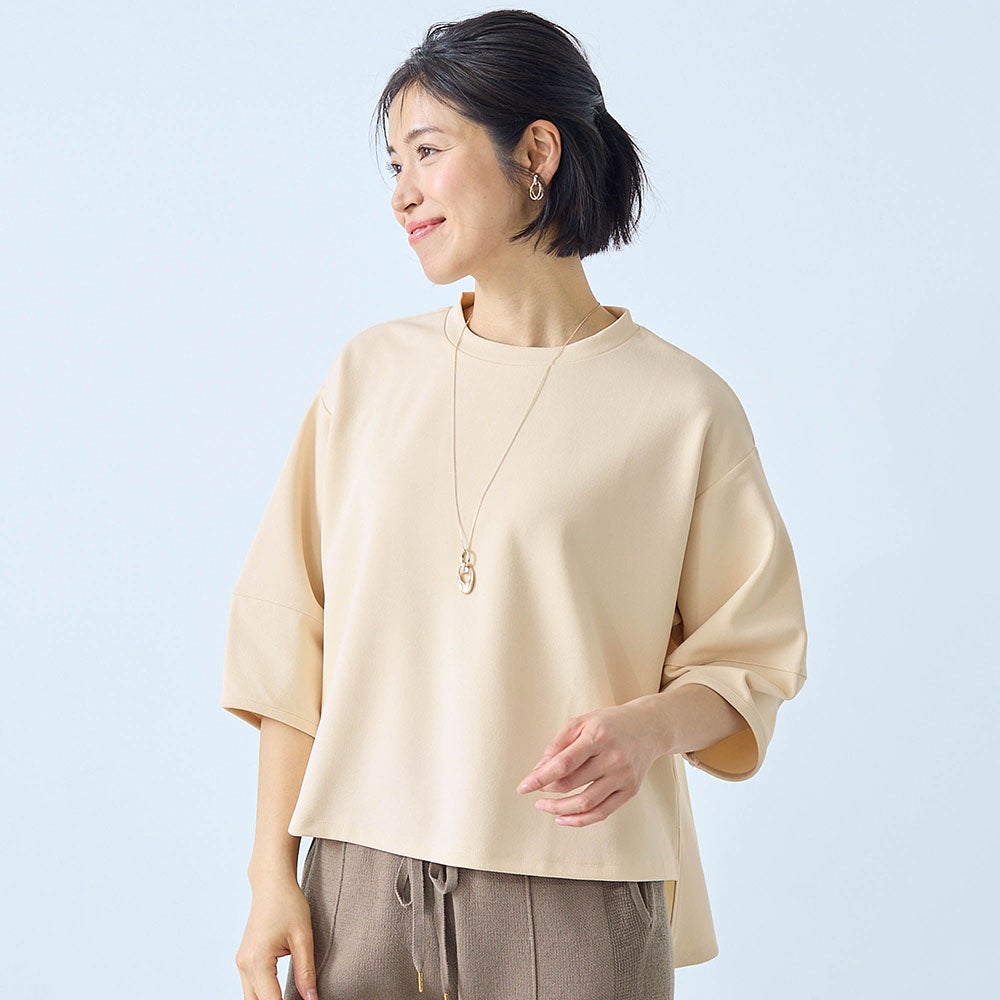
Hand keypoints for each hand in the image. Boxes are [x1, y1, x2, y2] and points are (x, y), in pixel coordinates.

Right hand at [235, 875, 319, 999]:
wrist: (272, 883)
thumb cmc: (288, 903)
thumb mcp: (303, 937)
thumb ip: (306, 972)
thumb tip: (312, 999)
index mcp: (258, 961)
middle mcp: (244, 965)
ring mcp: (241, 962)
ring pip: (251, 998)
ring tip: (291, 998)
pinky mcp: (243, 959)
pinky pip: (251, 987)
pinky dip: (263, 994)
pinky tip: (279, 994)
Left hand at [515, 701, 664, 827]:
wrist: (649, 727)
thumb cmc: (610, 723)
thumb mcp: (582, 722)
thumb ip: (559, 743)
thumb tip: (539, 769)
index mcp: (597, 736)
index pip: (563, 763)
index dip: (540, 777)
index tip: (523, 787)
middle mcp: (613, 757)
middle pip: (572, 784)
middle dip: (548, 790)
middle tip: (535, 790)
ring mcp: (623, 776)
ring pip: (586, 803)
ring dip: (559, 809)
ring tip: (544, 806)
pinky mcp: (630, 790)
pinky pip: (602, 812)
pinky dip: (580, 820)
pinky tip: (563, 818)